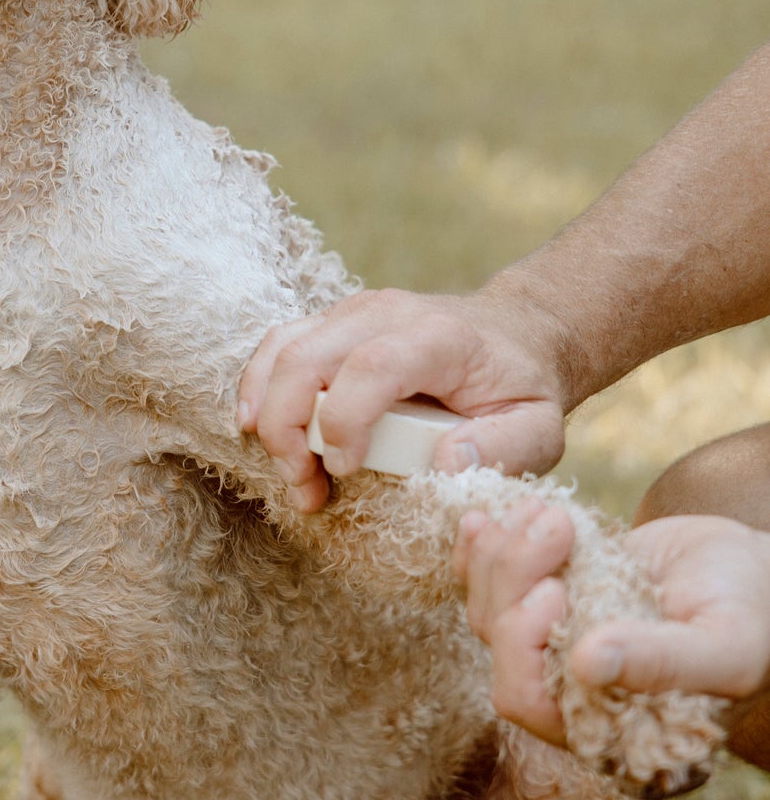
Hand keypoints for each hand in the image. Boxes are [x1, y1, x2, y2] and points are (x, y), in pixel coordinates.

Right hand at [238, 285, 567, 511]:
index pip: (372, 367)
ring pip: (282, 348)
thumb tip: (446, 462)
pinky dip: (260, 389)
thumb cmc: (522, 387)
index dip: (343, 421)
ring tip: (290, 472)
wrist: (516, 334)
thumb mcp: (539, 427)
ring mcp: (353, 312)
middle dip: (288, 429)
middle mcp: (387, 313)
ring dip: (268, 414)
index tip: (344, 471)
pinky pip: (279, 346)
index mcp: (440, 338)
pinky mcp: (333, 322)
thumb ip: (503, 448)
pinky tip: (261, 431)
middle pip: (308, 357)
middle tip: (304, 488)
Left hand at [453, 503, 769, 745]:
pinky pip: (487, 581)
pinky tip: (483, 517)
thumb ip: (662, 664)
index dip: (521, 644)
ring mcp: (554, 643)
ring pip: (486, 605)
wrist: (754, 572)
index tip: (555, 590)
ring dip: (502, 550)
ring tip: (548, 512)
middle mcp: (571, 694)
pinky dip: (480, 547)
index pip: (527, 700)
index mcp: (609, 728)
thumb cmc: (752, 616)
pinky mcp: (548, 599)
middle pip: (497, 644)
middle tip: (556, 525)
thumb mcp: (724, 645)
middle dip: (511, 576)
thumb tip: (587, 666)